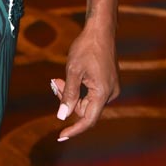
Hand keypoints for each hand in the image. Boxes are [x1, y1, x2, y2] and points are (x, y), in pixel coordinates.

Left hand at [50, 26, 119, 140]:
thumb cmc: (86, 48)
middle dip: (67, 100)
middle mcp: (111, 93)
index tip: (60, 136)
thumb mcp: (73, 71)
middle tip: (53, 83)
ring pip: (87, 100)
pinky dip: (78, 88)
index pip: (88, 120)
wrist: (100, 30)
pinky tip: (68, 77)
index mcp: (103, 93)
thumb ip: (68, 95)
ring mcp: (111, 87)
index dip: (74, 129)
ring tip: (57, 78)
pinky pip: (91, 93)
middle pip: (85, 108)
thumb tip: (62, 116)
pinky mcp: (108, 81)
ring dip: (71, 93)